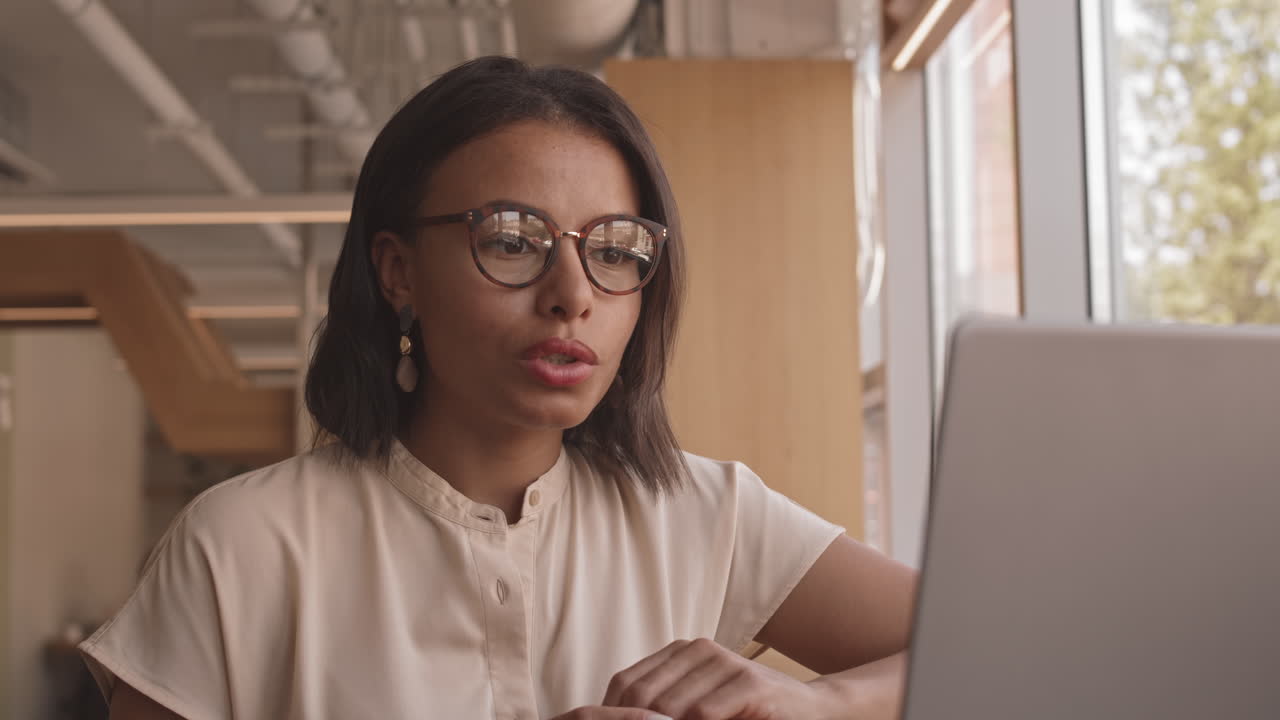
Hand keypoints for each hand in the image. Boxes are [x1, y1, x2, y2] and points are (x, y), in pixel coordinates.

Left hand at [586, 637, 834, 719]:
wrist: (809, 709)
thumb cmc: (747, 713)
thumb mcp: (699, 707)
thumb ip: (665, 709)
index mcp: (681, 652)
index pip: (626, 683)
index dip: (612, 714)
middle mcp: (700, 650)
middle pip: (642, 695)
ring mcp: (725, 663)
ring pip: (670, 706)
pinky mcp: (750, 684)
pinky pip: (704, 714)